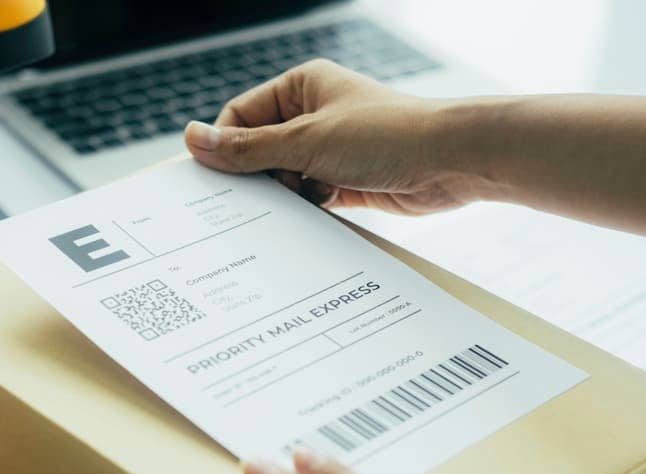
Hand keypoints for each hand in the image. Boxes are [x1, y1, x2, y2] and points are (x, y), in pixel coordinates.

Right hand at [183, 59, 480, 214]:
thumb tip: (194, 139)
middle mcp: (313, 116)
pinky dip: (305, 209)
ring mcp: (329, 150)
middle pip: (258, 151)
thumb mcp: (306, 141)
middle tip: (249, 201)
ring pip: (283, 178)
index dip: (226, 147)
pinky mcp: (344, 182)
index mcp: (300, 88)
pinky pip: (308, 199)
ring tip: (297, 201)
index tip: (214, 180)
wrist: (451, 162)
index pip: (240, 116)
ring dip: (284, 195)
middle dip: (256, 176)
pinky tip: (312, 214)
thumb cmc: (387, 135)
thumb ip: (247, 148)